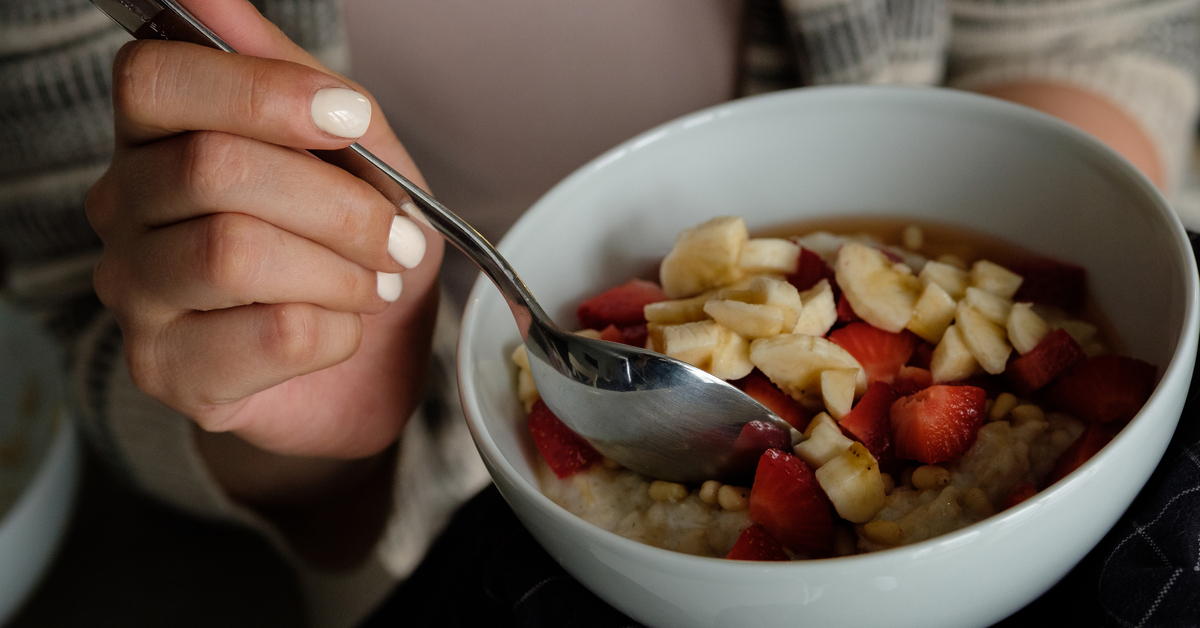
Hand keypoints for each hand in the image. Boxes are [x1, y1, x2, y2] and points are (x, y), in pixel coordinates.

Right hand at [86, 0, 440, 488]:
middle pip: (212, 168)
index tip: (347, 122)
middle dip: (338, 203)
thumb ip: (290, 75)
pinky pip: (270, 333)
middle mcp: (124, 207)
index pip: (157, 79)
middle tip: (397, 237)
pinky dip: (337, 331)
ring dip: (340, 270)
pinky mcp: (167, 370)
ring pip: (234, 252)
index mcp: (159, 135)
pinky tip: (342, 330)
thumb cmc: (348, 248)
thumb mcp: (349, 152)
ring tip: (372, 283)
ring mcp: (135, 292)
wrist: (362, 368)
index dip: (262, 92)